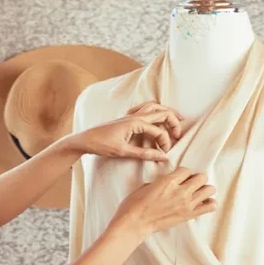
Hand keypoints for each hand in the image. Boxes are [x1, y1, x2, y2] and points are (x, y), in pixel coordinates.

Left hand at [67, 103, 183, 161]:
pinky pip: (144, 108)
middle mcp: (134, 116)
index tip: (165, 154)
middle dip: (173, 121)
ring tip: (176, 118)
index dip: (165, 142)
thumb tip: (162, 157)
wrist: (84, 140)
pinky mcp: (126, 118)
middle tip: (179, 133)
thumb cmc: (101, 145)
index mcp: (135, 122)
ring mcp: (130, 115)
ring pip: (153, 107)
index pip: (158, 130)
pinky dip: (154, 110)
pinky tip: (155, 117)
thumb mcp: (124, 152)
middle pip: (161, 111)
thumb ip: (144, 154)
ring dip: (165, 112)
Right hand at [108, 167, 216, 239]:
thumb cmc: (135, 204)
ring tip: (198, 193)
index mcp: (169, 181)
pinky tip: (204, 203)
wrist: (135, 223)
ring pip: (209, 190)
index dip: (184, 173)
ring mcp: (187, 204)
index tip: (181, 178)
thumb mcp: (146, 185)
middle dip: (197, 179)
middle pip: (202, 177)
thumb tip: (170, 183)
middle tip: (191, 184)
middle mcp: (181, 190)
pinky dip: (209, 204)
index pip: (187, 170)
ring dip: (205, 190)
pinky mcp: (189, 215)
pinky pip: (209, 207)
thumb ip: (162, 182)